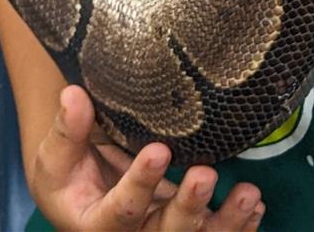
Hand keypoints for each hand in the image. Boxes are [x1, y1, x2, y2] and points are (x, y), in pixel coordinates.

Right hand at [30, 84, 264, 230]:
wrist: (77, 194)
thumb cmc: (68, 172)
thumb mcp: (57, 155)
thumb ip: (69, 130)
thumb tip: (73, 95)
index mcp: (97, 225)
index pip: (121, 211)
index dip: (140, 184)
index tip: (159, 150)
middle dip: (188, 209)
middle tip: (206, 175)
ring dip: (225, 221)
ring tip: (248, 195)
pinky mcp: (182, 227)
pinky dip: (238, 226)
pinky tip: (255, 207)